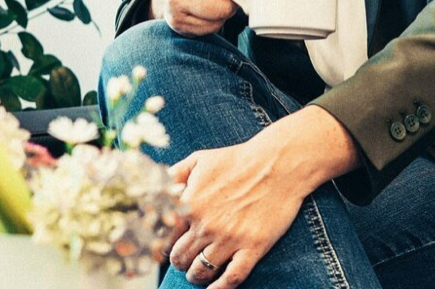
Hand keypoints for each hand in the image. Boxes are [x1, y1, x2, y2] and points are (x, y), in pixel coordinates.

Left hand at [162, 107, 360, 287]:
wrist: (278, 163)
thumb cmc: (238, 159)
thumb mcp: (199, 159)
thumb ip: (174, 176)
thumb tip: (156, 190)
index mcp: (189, 205)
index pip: (164, 238)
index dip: (164, 246)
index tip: (167, 249)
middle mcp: (205, 225)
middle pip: (180, 258)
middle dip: (179, 262)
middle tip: (184, 260)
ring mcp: (229, 239)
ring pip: (201, 272)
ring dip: (195, 276)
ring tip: (197, 274)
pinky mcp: (252, 247)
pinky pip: (232, 278)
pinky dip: (220, 288)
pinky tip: (214, 288)